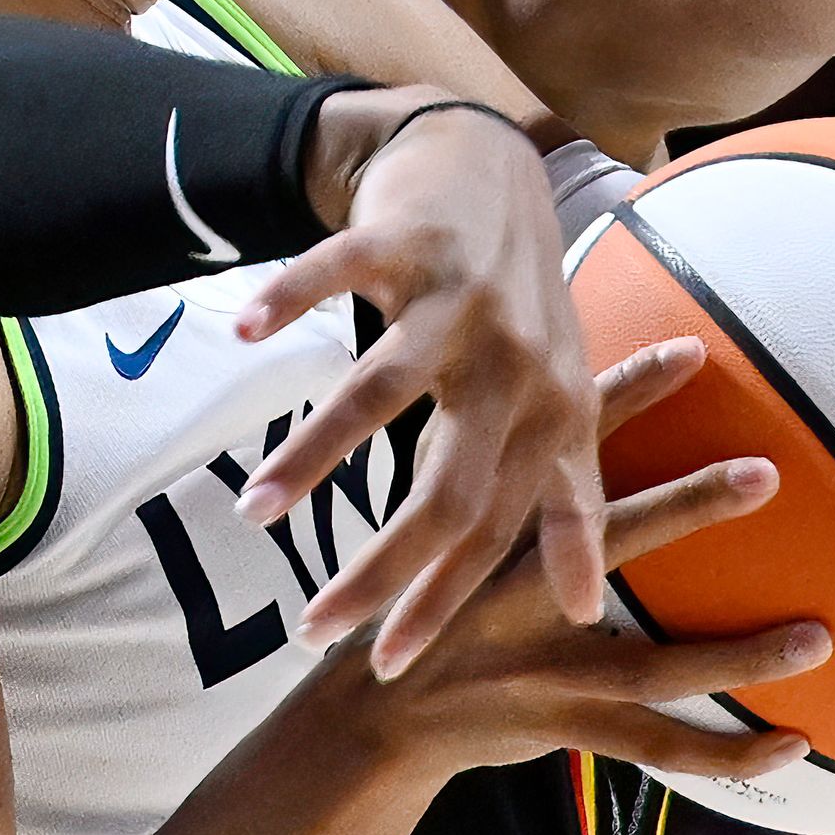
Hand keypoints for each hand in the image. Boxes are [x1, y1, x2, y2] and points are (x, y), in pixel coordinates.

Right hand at [234, 96, 602, 658]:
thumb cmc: (521, 304)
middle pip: (445, 488)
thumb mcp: (563, 405)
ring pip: (381, 392)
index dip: (443, 602)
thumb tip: (588, 613)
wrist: (496, 168)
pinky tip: (246, 336)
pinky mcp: (405, 239)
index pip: (493, 532)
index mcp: (546, 414)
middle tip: (313, 629)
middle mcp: (511, 364)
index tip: (387, 665)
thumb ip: (572, 506)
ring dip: (314, 457)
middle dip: (380, 567)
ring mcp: (457, 301)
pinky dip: (291, 298)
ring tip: (256, 513)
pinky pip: (337, 273)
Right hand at [360, 341, 824, 775]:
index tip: (691, 351)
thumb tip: (542, 404)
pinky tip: (792, 745)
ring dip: (744, 656)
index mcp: (500, 532)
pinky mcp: (567, 727)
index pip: (569, 446)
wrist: (369, 712)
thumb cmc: (412, 604)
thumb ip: (491, 469)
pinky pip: (661, 748)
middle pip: (617, 541)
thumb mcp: (434, 522)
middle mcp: (527, 597)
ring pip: (661, 666)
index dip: (627, 393)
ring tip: (819, 640)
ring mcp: (551, 669)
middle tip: (766, 474)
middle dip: (690, 504)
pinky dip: (727, 756)